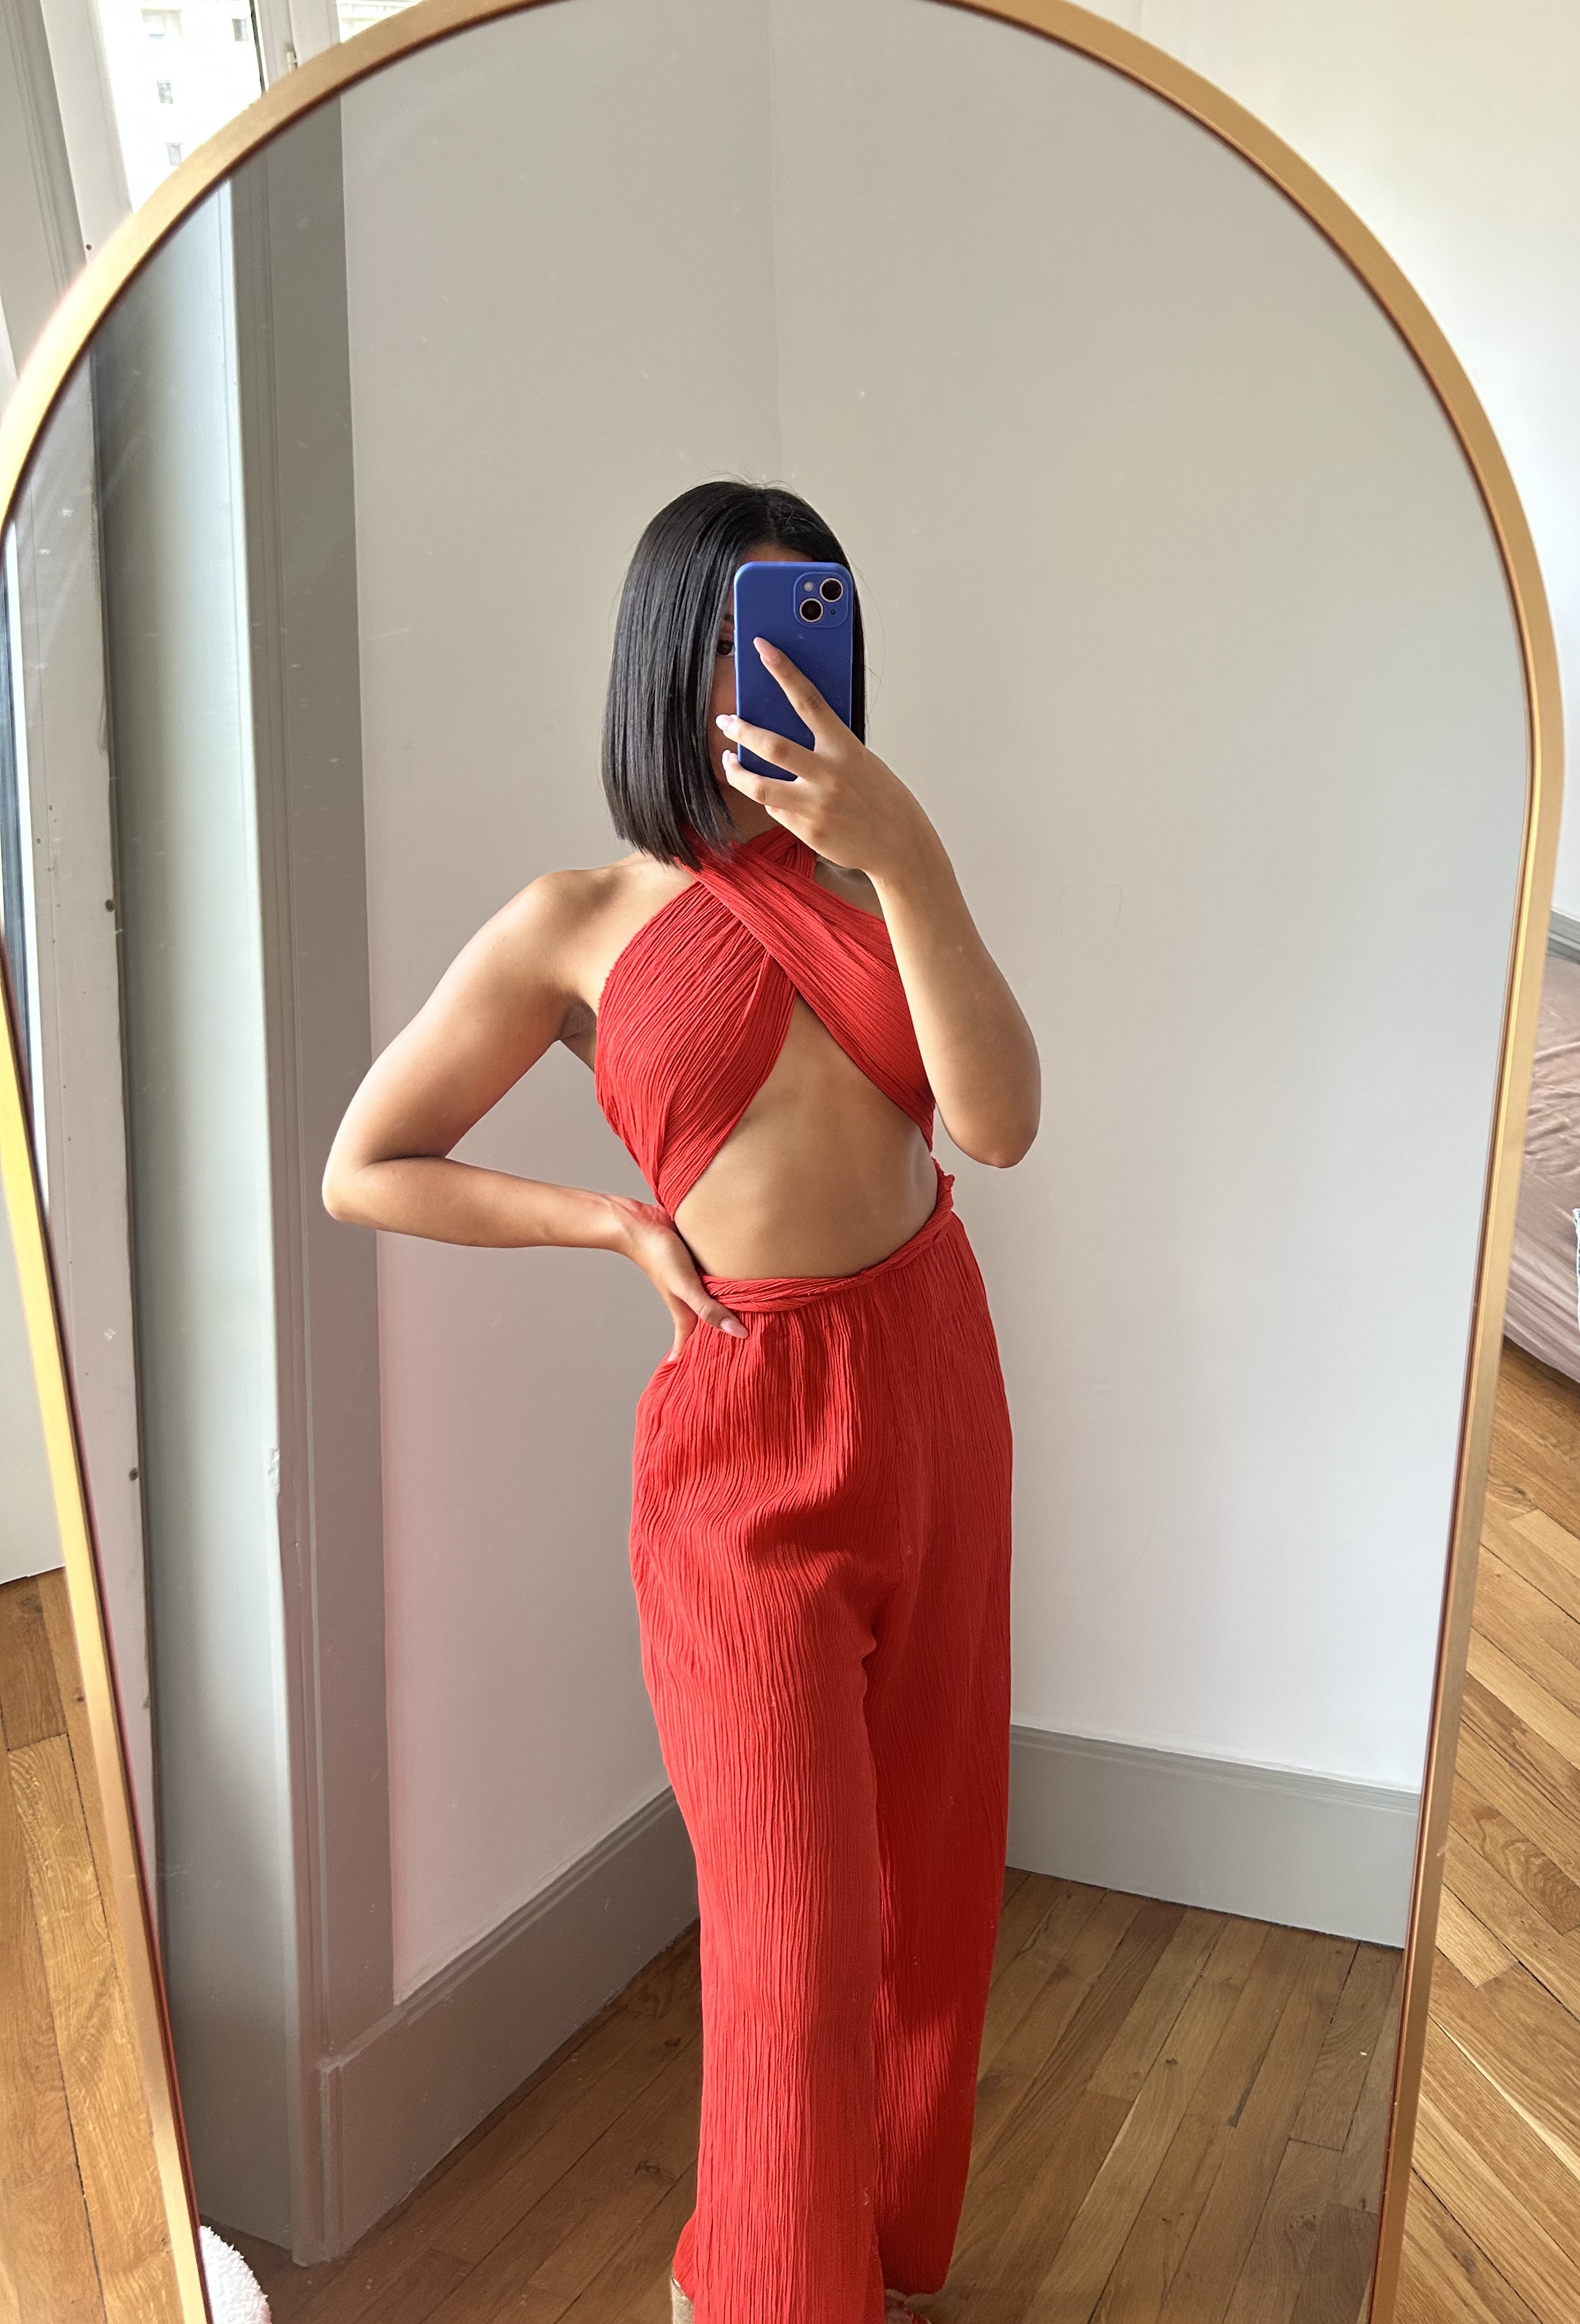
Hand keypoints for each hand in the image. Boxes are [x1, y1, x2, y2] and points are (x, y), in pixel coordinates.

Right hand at [609, 1196, 747, 1357]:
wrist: (642, 1224)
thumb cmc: (660, 1256)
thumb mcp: (686, 1286)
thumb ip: (709, 1309)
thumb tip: (738, 1332)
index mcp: (684, 1311)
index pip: (688, 1342)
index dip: (692, 1360)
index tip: (699, 1378)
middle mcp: (688, 1300)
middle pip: (703, 1325)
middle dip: (714, 1339)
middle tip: (732, 1354)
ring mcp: (691, 1283)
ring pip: (709, 1303)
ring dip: (721, 1312)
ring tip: (739, 1323)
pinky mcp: (696, 1266)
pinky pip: (711, 1282)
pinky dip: (721, 1289)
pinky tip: (732, 1285)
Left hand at [716, 637, 932, 881]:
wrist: (900, 846)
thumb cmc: (882, 799)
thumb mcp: (862, 762)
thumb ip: (830, 747)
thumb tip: (794, 729)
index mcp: (846, 749)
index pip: (808, 700)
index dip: (783, 670)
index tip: (761, 649)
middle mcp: (829, 775)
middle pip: (771, 745)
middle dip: (741, 729)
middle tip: (725, 721)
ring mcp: (815, 805)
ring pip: (759, 785)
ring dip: (736, 771)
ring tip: (728, 761)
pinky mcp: (807, 831)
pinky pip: (775, 810)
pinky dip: (769, 799)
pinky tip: (769, 793)